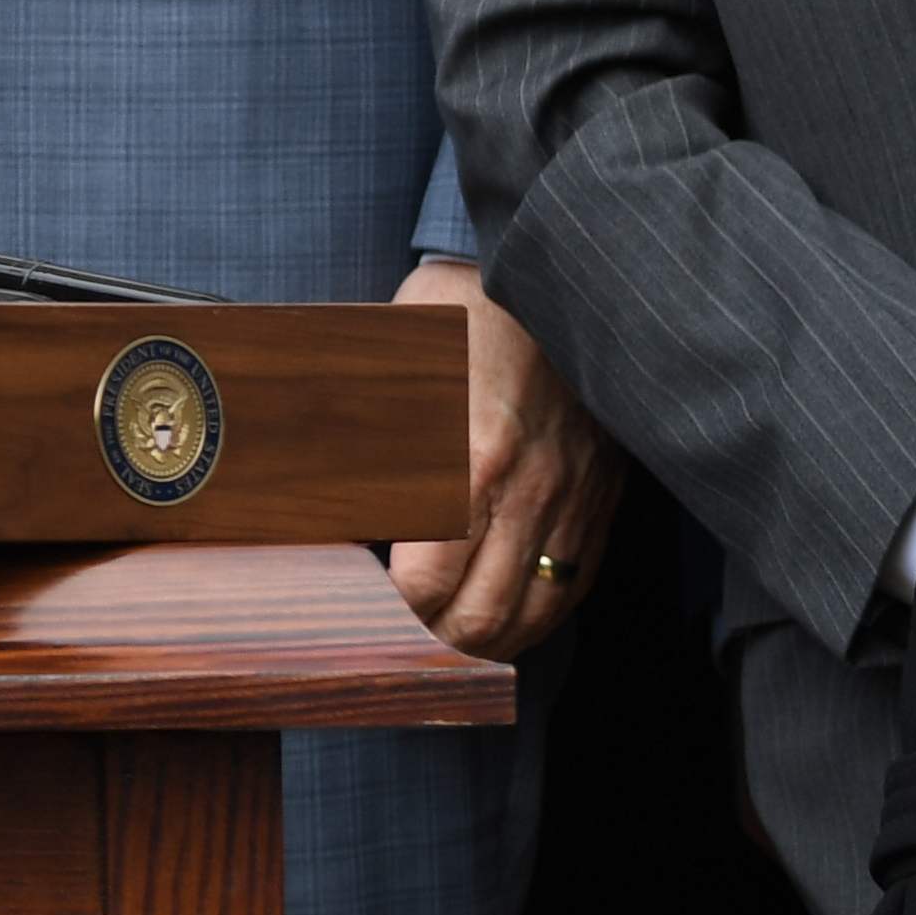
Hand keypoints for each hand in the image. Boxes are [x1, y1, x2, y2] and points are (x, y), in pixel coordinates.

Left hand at [387, 257, 623, 660]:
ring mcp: (574, 500)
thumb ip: (362, 424)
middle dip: (435, 638)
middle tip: (403, 624)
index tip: (367, 597)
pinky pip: (576, 586)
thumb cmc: (463, 309)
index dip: (392, 608)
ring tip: (450, 631)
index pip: (426, 585)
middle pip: (482, 619)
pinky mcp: (602, 499)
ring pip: (536, 617)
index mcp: (469, 456)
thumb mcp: (396, 353)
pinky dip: (539, 613)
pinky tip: (506, 606)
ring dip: (489, 639)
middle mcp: (530, 491)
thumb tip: (312, 484)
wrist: (561, 275)